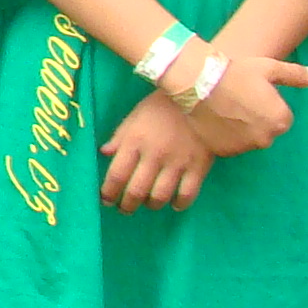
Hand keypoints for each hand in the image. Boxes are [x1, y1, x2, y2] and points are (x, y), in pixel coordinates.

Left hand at [99, 94, 210, 210]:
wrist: (203, 98)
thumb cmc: (163, 106)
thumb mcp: (136, 115)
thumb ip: (120, 136)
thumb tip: (104, 153)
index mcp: (135, 141)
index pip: (116, 174)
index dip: (108, 192)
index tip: (105, 199)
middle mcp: (154, 156)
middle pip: (136, 191)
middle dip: (127, 205)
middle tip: (124, 208)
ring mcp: (176, 164)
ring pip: (159, 196)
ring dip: (151, 204)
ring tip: (148, 203)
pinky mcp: (198, 168)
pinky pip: (187, 195)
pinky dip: (179, 203)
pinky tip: (175, 203)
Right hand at [176, 41, 307, 157]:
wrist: (199, 84)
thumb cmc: (236, 73)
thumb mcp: (269, 69)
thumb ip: (297, 76)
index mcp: (281, 120)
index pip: (280, 117)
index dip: (267, 104)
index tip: (252, 93)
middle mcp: (266, 139)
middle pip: (265, 130)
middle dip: (255, 119)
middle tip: (238, 100)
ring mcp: (244, 148)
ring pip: (248, 138)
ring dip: (241, 128)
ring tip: (225, 109)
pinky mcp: (225, 152)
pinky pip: (231, 146)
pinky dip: (226, 137)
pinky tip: (216, 121)